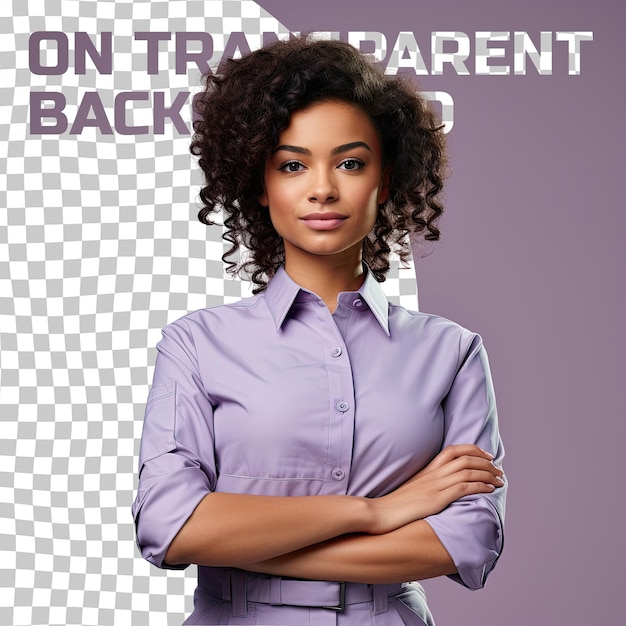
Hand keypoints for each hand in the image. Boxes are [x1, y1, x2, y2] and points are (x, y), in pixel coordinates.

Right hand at [367, 444, 503, 534]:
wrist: (380, 512)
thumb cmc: (394, 505)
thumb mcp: (412, 490)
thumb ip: (427, 486)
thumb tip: (439, 490)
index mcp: (427, 470)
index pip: (453, 450)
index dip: (472, 450)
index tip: (486, 456)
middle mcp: (433, 473)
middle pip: (465, 458)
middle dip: (486, 462)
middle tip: (499, 470)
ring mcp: (435, 485)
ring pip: (468, 471)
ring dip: (488, 474)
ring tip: (500, 480)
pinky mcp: (437, 498)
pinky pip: (464, 487)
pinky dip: (480, 486)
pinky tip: (489, 489)